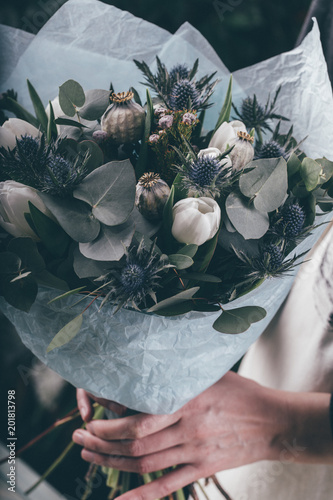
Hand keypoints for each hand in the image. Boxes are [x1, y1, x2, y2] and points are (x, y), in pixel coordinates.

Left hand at [73, 372, 286, 498]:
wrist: (273, 422)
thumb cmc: (240, 392)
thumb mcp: (209, 373)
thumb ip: (179, 374)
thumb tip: (147, 368)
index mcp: (187, 399)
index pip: (139, 415)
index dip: (110, 420)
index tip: (91, 414)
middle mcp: (188, 427)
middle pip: (135, 442)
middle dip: (101, 442)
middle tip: (79, 437)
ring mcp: (195, 452)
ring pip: (144, 464)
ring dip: (112, 462)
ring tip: (89, 457)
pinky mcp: (202, 469)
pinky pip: (167, 487)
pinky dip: (140, 497)